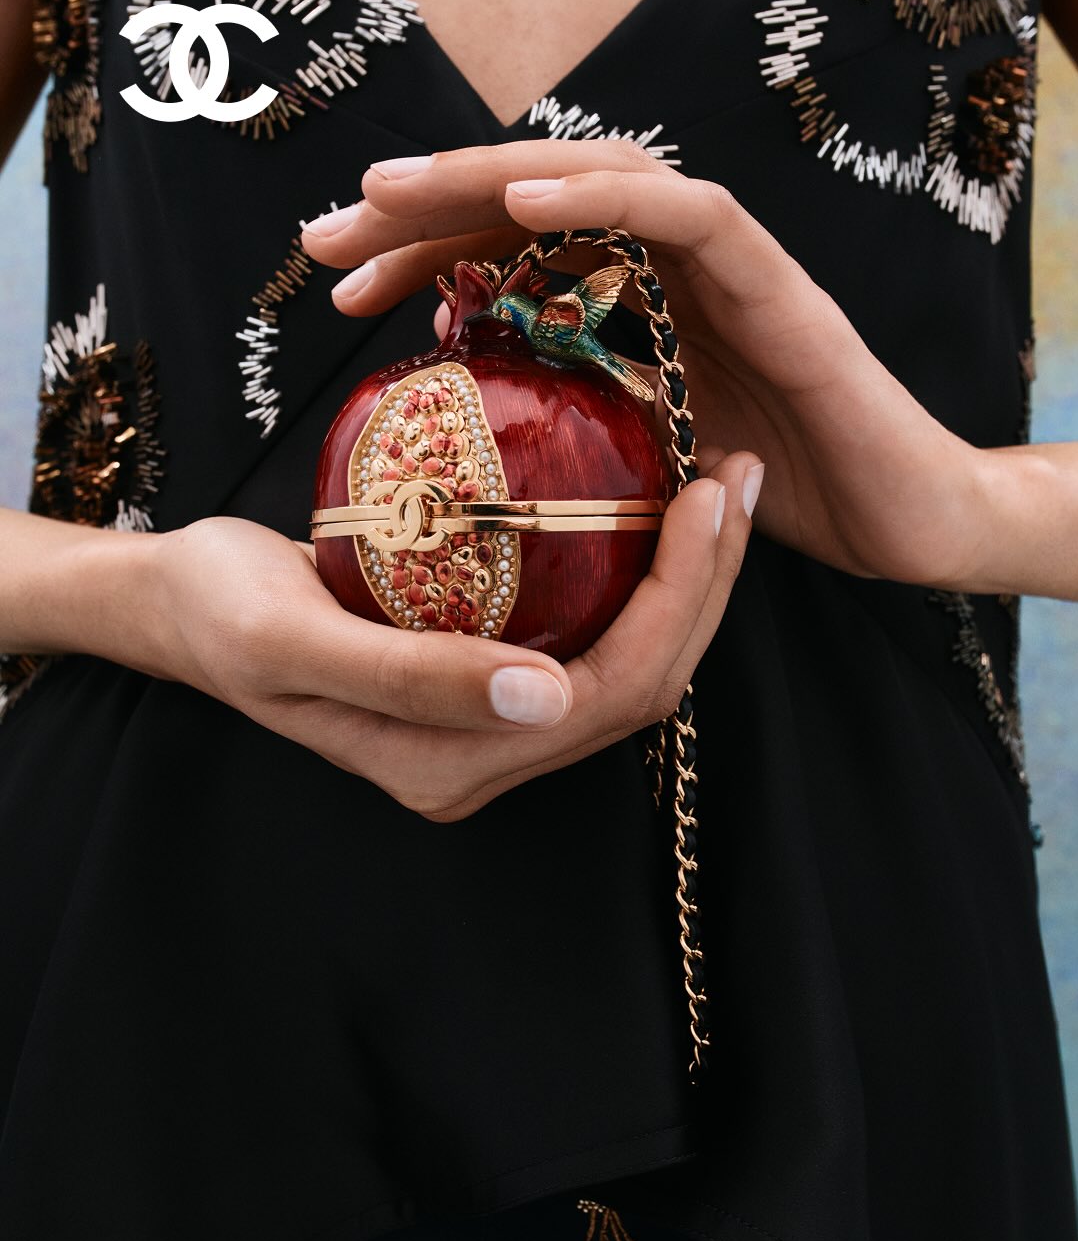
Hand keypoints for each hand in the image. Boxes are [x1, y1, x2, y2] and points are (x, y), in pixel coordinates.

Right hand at [129, 468, 755, 818]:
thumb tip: (546, 698)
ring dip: (685, 578)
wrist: (183, 603)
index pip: (608, 697)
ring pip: (630, 661)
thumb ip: (409, 679)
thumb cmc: (221, 612)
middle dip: (704, 585)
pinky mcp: (491, 677)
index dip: (676, 603)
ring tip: (714, 482)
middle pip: (641, 685)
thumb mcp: (293, 639)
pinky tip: (652, 504)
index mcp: (453, 767)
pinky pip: (592, 632)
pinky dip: (636, 571)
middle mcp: (488, 757)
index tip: (703, 493)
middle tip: (732, 473)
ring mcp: (493, 722)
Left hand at [301, 141, 990, 592]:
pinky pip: (689, 216)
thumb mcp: (639, 470)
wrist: (901, 521)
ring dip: (491, 179)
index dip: (422, 255)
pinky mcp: (777, 282)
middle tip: (328, 231)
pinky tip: (523, 205)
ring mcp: (726, 265)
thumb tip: (467, 432)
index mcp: (634, 306)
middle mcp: (670, 269)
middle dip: (426, 206)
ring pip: (598, 180)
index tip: (339, 285)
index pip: (515, 253)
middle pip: (537, 203)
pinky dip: (607, 199)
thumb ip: (574, 433)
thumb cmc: (771, 499)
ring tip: (393, 192)